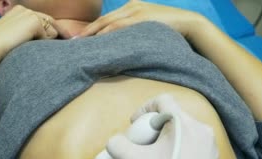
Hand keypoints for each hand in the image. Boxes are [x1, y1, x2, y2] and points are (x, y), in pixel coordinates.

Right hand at [0, 5, 70, 58]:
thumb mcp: (12, 36)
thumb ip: (26, 34)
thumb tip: (45, 39)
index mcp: (18, 11)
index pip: (41, 19)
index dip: (52, 29)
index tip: (64, 36)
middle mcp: (24, 9)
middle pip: (49, 22)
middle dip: (60, 31)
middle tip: (71, 39)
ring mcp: (30, 14)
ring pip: (50, 29)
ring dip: (48, 39)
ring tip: (42, 46)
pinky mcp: (34, 22)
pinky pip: (48, 35)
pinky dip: (44, 42)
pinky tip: (32, 45)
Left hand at [77, 0, 202, 37]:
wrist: (189, 24)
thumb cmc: (169, 31)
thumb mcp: (148, 29)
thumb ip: (134, 34)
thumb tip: (121, 49)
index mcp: (131, 8)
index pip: (107, 20)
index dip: (91, 30)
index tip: (79, 39)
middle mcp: (131, 7)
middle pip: (103, 20)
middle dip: (87, 31)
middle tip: (72, 42)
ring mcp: (136, 11)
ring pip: (108, 23)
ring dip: (92, 34)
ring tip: (79, 44)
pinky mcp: (141, 18)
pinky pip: (118, 26)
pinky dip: (106, 34)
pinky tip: (96, 42)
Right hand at [106, 94, 220, 158]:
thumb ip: (117, 144)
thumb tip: (116, 142)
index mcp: (184, 123)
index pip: (164, 100)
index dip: (144, 108)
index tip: (134, 125)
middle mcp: (202, 131)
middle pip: (175, 117)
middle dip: (155, 127)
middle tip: (142, 143)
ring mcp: (211, 149)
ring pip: (185, 133)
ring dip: (167, 139)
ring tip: (154, 157)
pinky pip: (193, 148)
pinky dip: (179, 151)